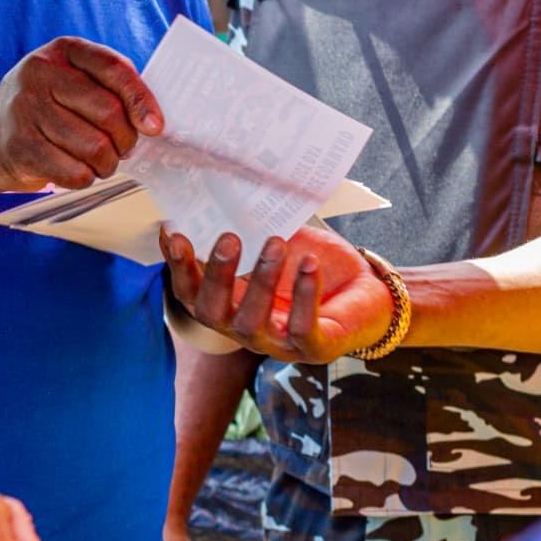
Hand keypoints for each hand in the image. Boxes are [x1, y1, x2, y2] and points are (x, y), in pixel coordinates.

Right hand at [0, 37, 163, 192]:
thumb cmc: (46, 107)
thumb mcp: (71, 80)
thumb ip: (108, 88)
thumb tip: (151, 122)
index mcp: (63, 50)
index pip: (114, 69)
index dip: (141, 100)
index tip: (154, 127)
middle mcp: (40, 73)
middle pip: (108, 112)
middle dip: (125, 140)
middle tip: (123, 149)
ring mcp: (26, 109)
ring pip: (93, 147)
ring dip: (107, 164)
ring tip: (101, 163)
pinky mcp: (19, 146)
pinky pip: (73, 172)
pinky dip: (85, 178)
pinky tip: (78, 172)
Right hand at [162, 223, 397, 365]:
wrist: (367, 292)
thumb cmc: (314, 266)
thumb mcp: (279, 242)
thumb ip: (252, 229)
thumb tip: (225, 193)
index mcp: (230, 303)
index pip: (191, 293)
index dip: (179, 267)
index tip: (174, 233)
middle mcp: (245, 328)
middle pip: (211, 313)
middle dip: (215, 275)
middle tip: (229, 238)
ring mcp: (277, 343)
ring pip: (250, 323)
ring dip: (260, 281)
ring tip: (275, 243)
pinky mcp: (313, 348)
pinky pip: (301, 328)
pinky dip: (304, 295)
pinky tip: (308, 265)